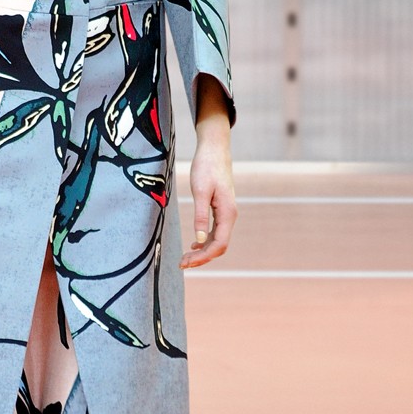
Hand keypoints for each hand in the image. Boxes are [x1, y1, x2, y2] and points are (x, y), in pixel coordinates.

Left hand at [180, 76, 236, 268]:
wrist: (214, 149)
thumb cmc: (206, 167)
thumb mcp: (200, 191)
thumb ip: (200, 216)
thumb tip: (200, 239)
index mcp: (227, 213)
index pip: (219, 245)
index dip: (204, 258)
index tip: (186, 263)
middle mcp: (230, 216)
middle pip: (219, 245)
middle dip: (202, 258)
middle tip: (182, 264)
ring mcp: (226, 213)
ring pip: (217, 240)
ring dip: (203, 251)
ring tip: (185, 258)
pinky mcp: (221, 209)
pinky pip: (216, 231)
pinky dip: (205, 240)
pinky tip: (194, 244)